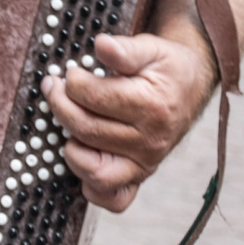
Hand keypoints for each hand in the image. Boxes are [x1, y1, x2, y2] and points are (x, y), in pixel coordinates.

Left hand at [39, 29, 217, 212]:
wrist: (190, 87)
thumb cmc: (166, 67)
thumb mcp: (151, 48)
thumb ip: (125, 49)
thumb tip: (101, 44)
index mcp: (152, 106)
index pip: (96, 99)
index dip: (71, 82)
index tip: (66, 73)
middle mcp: (150, 141)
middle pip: (87, 130)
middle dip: (60, 106)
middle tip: (52, 88)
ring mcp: (145, 164)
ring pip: (95, 170)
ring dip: (70, 147)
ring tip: (65, 124)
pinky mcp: (140, 178)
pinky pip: (114, 199)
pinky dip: (92, 188)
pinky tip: (82, 158)